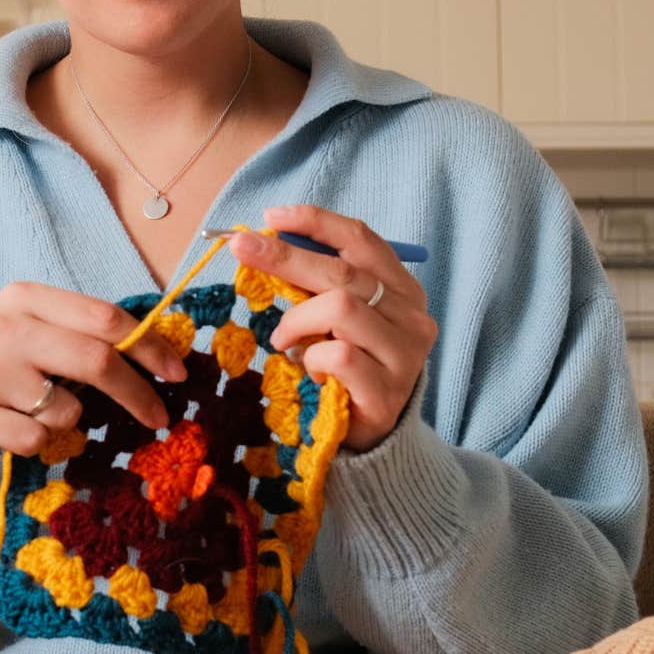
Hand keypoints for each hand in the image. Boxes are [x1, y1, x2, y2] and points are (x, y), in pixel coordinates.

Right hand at [0, 281, 189, 456]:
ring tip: (37, 409)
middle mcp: (5, 327)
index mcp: (27, 297)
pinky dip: (38, 442)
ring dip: (69, 420)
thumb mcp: (39, 329)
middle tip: (160, 417)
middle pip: (95, 361)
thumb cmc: (7, 359)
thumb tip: (163, 357)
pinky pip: (36, 440)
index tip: (177, 372)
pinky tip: (12, 425)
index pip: (104, 317)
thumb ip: (88, 334)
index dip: (148, 346)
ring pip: (66, 410)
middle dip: (137, 393)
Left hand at [229, 205, 436, 452]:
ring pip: (341, 308)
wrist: (372, 436)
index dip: (315, 223)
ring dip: (298, 321)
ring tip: (284, 341)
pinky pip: (338, 354)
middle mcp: (411, 316)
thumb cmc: (349, 367)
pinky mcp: (389, 390)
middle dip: (285, 256)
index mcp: (402, 289)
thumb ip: (318, 284)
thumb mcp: (337, 319)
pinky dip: (312, 358)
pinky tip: (311, 371)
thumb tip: (264, 242)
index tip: (271, 217)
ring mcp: (405, 354)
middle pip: (342, 272)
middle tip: (242, 248)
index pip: (361, 240)